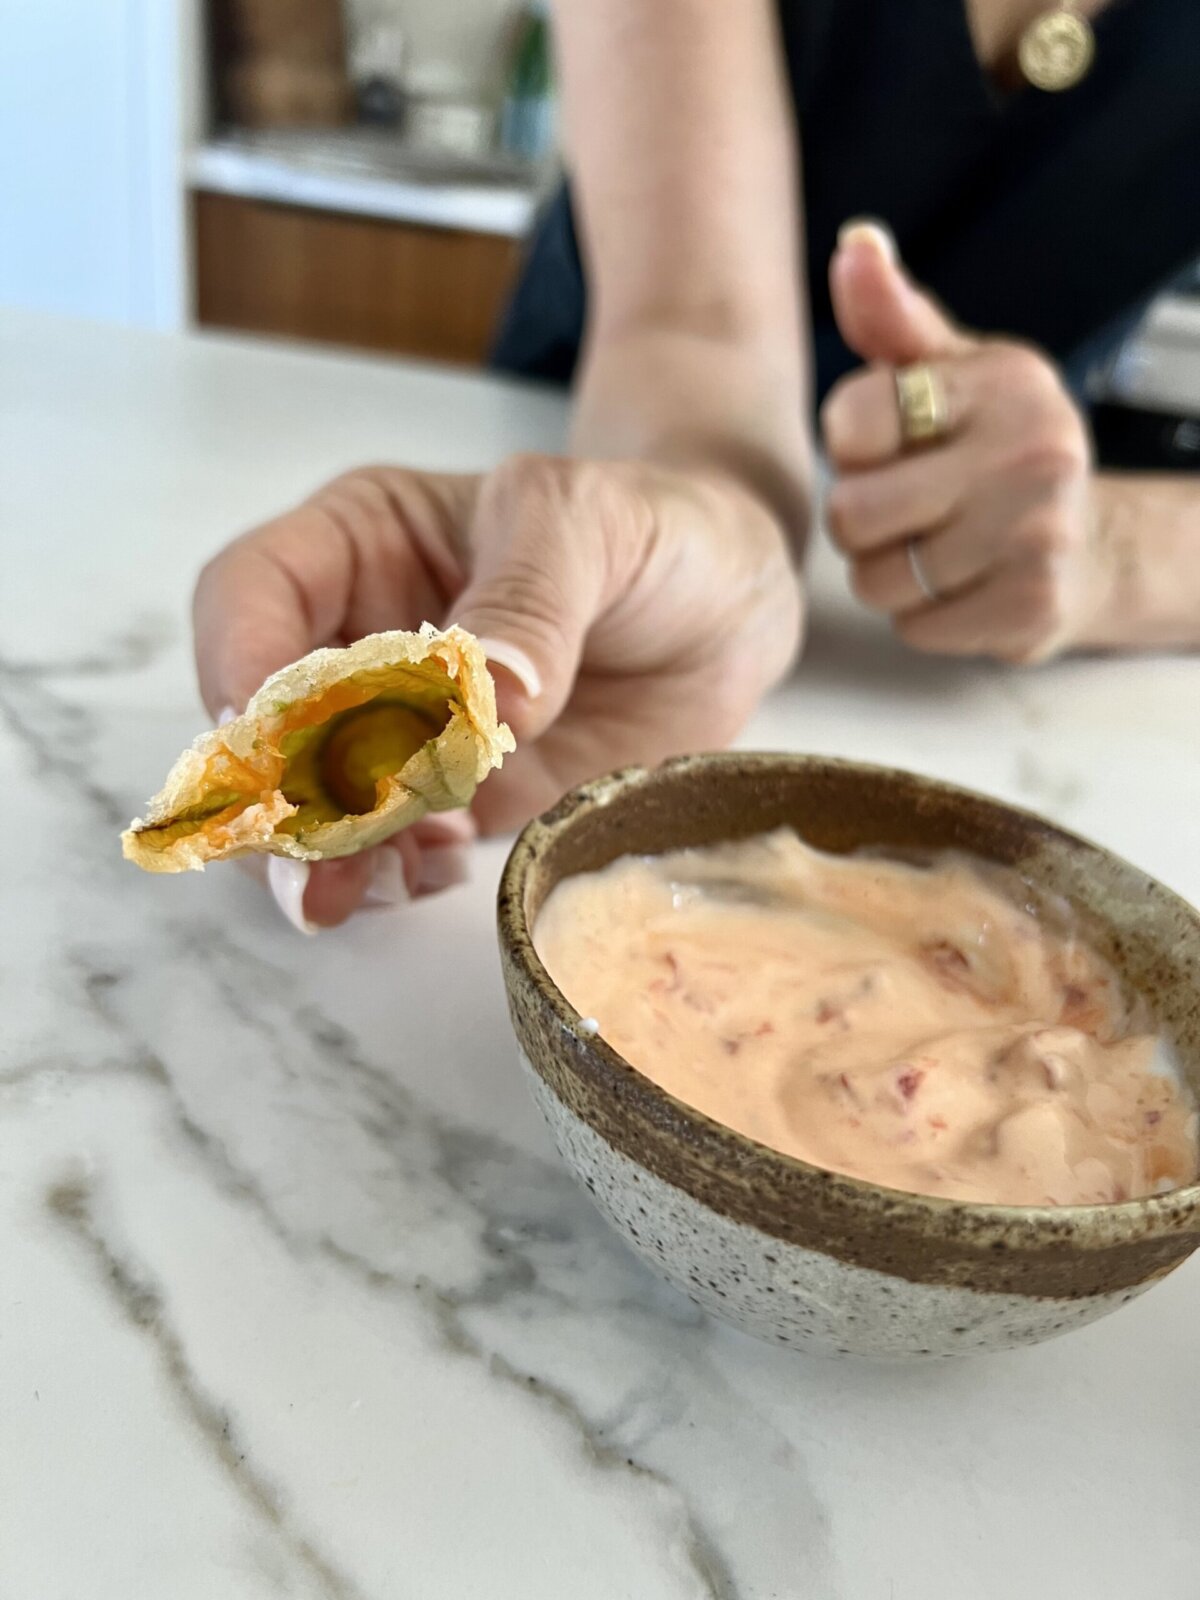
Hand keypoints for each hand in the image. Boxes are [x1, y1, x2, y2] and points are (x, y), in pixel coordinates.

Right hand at [193, 455, 801, 928]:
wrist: (736, 605)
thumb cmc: (654, 529)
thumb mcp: (590, 525)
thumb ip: (530, 599)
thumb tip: (482, 693)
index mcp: (361, 546)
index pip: (251, 597)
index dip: (241, 664)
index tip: (268, 732)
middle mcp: (365, 643)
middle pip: (267, 721)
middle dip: (273, 789)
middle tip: (305, 853)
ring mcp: (410, 734)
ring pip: (319, 802)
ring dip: (322, 853)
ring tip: (350, 892)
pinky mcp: (466, 802)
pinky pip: (399, 851)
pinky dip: (393, 874)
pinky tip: (428, 875)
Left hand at [821, 222, 1108, 662]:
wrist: (1090, 545)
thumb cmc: (997, 448)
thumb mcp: (951, 370)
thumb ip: (893, 318)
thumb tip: (856, 244)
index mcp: (1003, 384)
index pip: (851, 422)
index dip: (851, 445)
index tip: (892, 444)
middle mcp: (1031, 455)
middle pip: (852, 513)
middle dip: (861, 520)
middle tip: (907, 508)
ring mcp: (1037, 538)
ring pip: (875, 580)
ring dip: (888, 573)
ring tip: (936, 547)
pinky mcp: (1030, 609)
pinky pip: (912, 626)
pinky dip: (922, 616)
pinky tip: (961, 586)